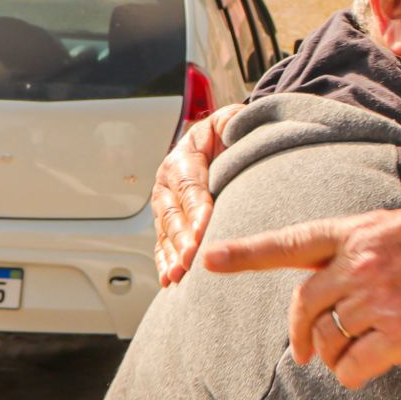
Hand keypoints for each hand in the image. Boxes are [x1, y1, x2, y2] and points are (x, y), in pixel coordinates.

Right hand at [152, 103, 244, 285]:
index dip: (196, 209)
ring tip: (179, 274)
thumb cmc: (228, 134)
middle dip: (182, 239)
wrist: (216, 141)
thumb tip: (238, 126)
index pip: (190, 186)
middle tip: (191, 259)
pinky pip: (162, 243)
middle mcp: (168, 182)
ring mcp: (165, 204)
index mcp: (183, 158)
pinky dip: (165, 261)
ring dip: (171, 254)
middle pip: (174, 214)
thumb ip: (234, 121)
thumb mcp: (231, 120)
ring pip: (165, 232)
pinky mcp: (167, 222)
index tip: (204, 229)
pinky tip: (169, 278)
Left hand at [202, 210, 400, 387]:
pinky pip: (352, 366)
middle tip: (304, 352)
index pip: (292, 242)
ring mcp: (380, 299)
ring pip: (327, 339)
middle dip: (300, 333)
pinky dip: (353, 374)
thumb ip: (356, 252)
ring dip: (334, 354)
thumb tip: (323, 293)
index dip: (247, 253)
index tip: (209, 259)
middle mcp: (363, 263)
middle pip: (303, 305)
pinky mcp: (400, 335)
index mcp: (359, 232)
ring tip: (358, 352)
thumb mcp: (398, 230)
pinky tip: (372, 366)